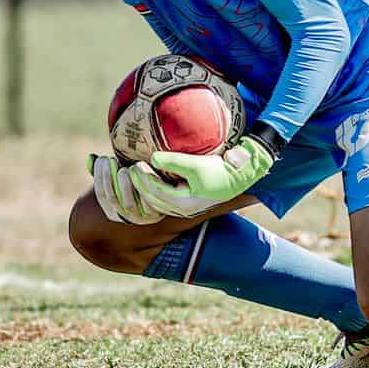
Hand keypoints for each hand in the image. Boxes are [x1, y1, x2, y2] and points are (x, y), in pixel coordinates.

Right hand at [89, 153, 165, 224]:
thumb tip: (91, 158)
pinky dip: (143, 189)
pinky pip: (148, 204)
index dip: (99, 176)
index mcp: (113, 211)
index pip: (101, 195)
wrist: (167, 192)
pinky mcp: (157, 214)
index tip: (102, 158)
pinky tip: (143, 173)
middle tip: (111, 159)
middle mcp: (125, 217)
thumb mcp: (122, 176)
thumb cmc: (139, 181)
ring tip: (126, 168)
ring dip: (124, 185)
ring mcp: (141, 218)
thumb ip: (106, 170)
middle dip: (109, 178)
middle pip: (112, 199)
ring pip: (128, 204)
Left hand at [129, 136, 276, 218]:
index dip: (142, 179)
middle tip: (128, 168)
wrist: (240, 176)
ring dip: (143, 188)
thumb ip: (174, 162)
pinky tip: (148, 175)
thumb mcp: (197, 165)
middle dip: (138, 185)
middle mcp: (181, 209)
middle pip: (151, 199)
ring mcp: (183, 206)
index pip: (154, 192)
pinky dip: (152, 188)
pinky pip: (162, 196)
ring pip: (155, 200)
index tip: (134, 164)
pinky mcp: (186, 199)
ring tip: (134, 172)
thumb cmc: (220, 170)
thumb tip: (153, 158)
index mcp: (183, 204)